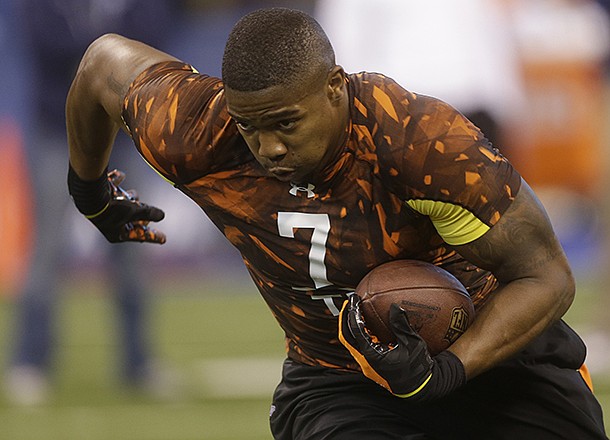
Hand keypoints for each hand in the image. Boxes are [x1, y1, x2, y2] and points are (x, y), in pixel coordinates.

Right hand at [68, 166, 165, 243]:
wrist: (88, 193)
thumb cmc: (113, 207)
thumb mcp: (136, 212)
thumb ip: (149, 213)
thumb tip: (161, 216)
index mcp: (116, 233)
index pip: (139, 236)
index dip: (152, 236)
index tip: (164, 239)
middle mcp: (108, 223)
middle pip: (130, 219)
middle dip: (139, 212)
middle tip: (146, 209)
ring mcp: (102, 209)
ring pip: (121, 204)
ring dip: (129, 198)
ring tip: (132, 194)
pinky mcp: (97, 196)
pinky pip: (109, 188)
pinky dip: (115, 181)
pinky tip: (120, 176)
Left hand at [339, 295, 465, 401]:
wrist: (420, 388)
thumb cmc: (417, 368)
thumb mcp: (412, 344)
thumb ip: (401, 325)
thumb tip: (395, 307)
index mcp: (371, 355)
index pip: (355, 331)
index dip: (352, 313)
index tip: (353, 300)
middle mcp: (365, 360)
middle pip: (347, 336)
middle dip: (345, 318)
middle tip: (350, 303)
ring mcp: (367, 363)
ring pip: (352, 342)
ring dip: (352, 325)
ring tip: (357, 310)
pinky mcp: (372, 363)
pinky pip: (361, 345)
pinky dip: (361, 332)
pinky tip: (368, 323)